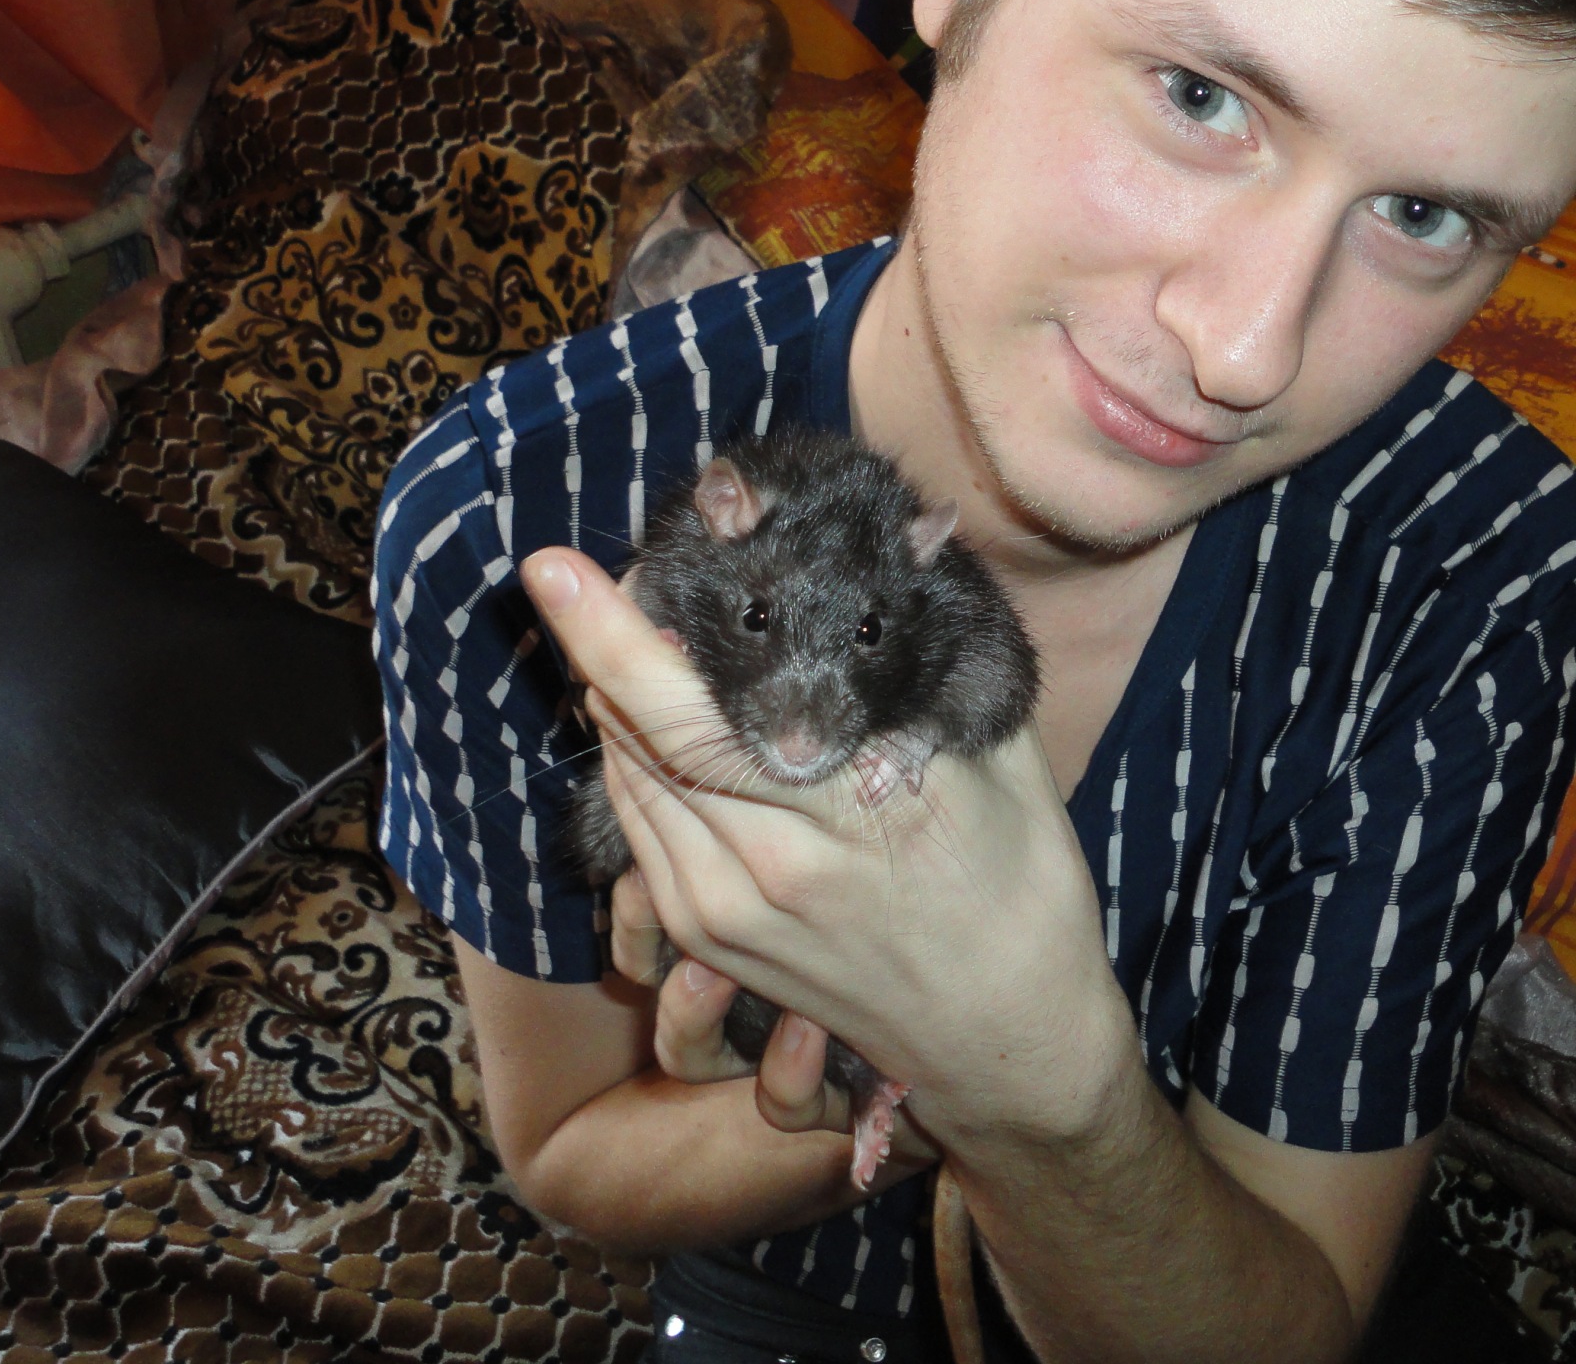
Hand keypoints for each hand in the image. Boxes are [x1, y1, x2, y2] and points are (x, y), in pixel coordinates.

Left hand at [523, 545, 1134, 1150]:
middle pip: (637, 732)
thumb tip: (906, 535)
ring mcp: (728, 913)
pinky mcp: (708, 943)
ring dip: (612, 697)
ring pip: (624, 776)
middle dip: (604, 641)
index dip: (612, 632)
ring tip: (626, 629)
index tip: (553, 564)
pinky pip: (636, 828)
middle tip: (601, 572)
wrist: (1004, 1040)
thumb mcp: (1004, 756)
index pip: (695, 708)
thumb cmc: (1023, 886)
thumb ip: (936, 657)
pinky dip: (630, 762)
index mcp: (853, 806)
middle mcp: (773, 865)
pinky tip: (651, 720)